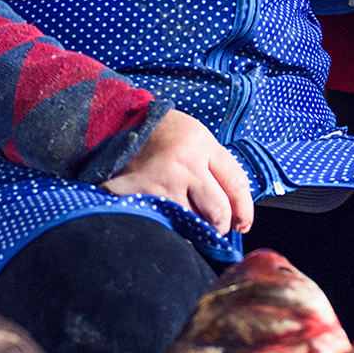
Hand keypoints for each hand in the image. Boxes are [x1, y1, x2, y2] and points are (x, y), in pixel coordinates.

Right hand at [102, 109, 254, 233]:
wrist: (110, 125)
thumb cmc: (156, 132)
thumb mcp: (192, 136)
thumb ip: (213, 165)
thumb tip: (233, 207)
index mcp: (200, 144)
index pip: (235, 182)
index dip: (243, 209)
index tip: (242, 224)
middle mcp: (184, 164)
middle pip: (218, 211)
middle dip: (220, 225)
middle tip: (214, 227)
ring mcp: (160, 183)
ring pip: (192, 223)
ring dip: (192, 226)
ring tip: (181, 214)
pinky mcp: (139, 197)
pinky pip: (165, 224)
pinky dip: (167, 225)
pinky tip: (162, 216)